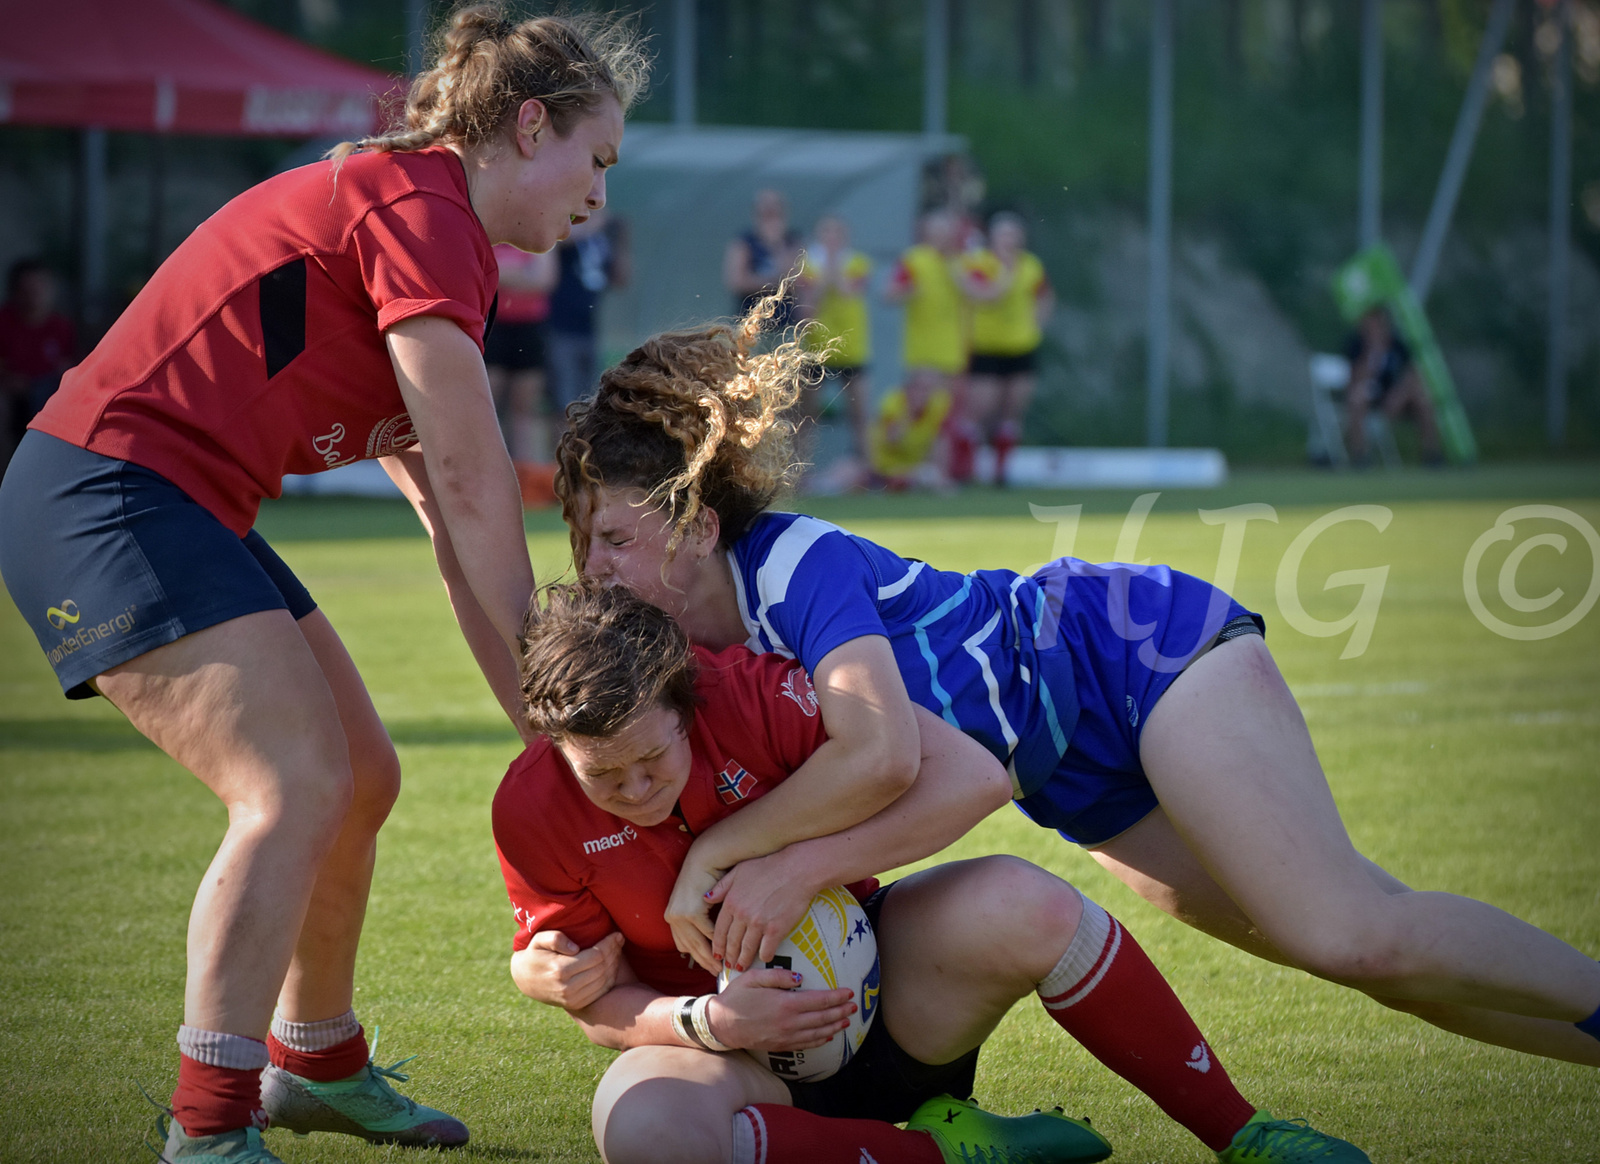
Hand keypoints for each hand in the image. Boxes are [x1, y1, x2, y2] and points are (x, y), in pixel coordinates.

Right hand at [510, 930, 624, 1009]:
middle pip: (602, 968)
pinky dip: (610, 978)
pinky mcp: (577, 1004)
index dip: (609, 944)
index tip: (617, 934)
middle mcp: (568, 987)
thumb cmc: (534, 954)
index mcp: (560, 970)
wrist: (525, 979)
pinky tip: (612, 965)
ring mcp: (573, 998)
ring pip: (604, 980)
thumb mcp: (538, 940)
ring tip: (617, 950)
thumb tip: (574, 948)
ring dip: (615, 964)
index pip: (595, 956)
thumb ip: (555, 939)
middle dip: (614, 952)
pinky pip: (601, 991)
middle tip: (620, 940)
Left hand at [664, 852, 724, 974]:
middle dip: (705, 961)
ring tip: (724, 966)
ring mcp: (681, 915)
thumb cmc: (706, 877)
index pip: (683, 943)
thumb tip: (707, 938)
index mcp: (673, 916)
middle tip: (718, 972)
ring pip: (698, 944)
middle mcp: (673, 918)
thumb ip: (700, 919)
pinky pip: (708, 932)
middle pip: (690, 947)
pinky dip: (718, 941)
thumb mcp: (699, 901)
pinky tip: (728, 948)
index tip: (708, 965)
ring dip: (712, 957)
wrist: (706, 858)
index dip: (696, 956)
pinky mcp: (692, 913)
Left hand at [706, 852, 816, 973]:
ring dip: (743, 960)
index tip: (717, 954)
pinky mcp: (776, 929)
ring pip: (747, 949)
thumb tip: (706, 898)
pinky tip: (763, 958)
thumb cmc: (769, 866)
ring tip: (741, 967)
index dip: (717, 945)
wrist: (796, 869)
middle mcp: (742, 915)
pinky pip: (766, 949)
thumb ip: (722, 886)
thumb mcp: (739, 870)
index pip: (719, 929)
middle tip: (728, 965)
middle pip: (731, 942)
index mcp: (731, 902)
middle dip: (729, 956)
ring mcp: (759, 924)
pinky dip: (764, 956)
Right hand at [709, 968, 855, 1051]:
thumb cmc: (736, 997)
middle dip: (841, 1011)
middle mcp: (789, 1023)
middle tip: (854, 1006)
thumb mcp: (753, 978)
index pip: (818, 1000)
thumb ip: (778, 976)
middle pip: (822, 1018)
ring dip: (834, 1026)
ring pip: (817, 1033)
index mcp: (784, 1004)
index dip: (836, 997)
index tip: (848, 992)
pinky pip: (806, 1044)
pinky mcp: (781, 1046)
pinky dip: (820, 1040)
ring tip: (846, 1020)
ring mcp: (785, 1037)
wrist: (720, 1025)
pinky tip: (827, 1035)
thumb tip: (800, 978)